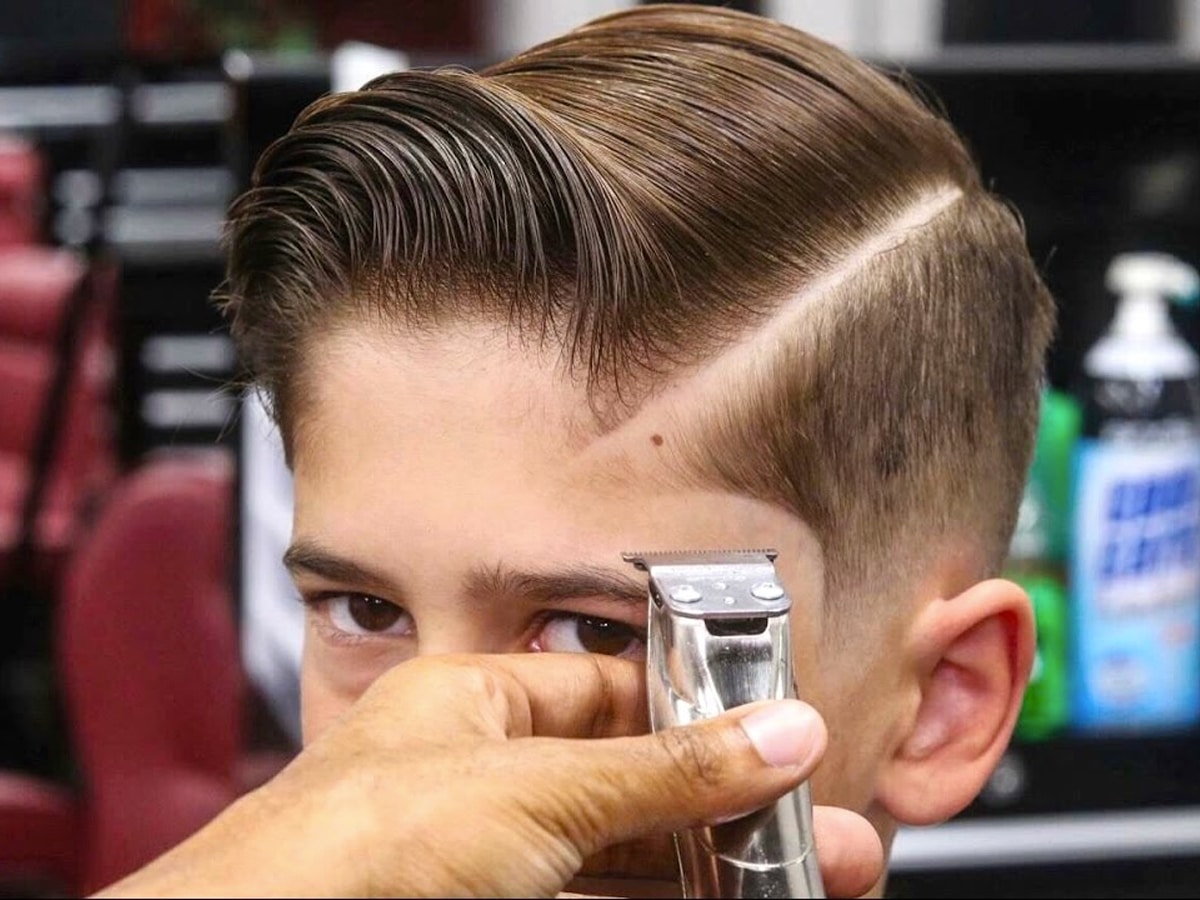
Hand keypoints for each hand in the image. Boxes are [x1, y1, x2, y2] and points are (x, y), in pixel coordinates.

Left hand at [94, 654, 883, 897]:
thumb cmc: (341, 855)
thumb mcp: (533, 794)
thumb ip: (660, 772)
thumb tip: (774, 732)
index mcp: (470, 706)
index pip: (608, 691)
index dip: (692, 710)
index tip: (769, 735)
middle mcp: (477, 781)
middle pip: (629, 786)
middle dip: (728, 809)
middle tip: (818, 836)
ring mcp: (484, 863)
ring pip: (619, 861)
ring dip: (711, 873)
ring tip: (805, 881)